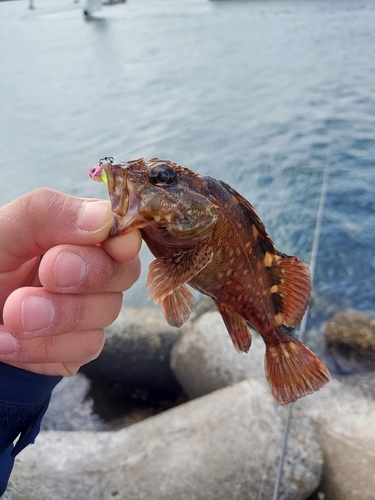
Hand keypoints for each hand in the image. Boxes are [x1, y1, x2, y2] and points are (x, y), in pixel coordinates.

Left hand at [0, 188, 140, 375]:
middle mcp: (91, 269)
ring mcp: (89, 309)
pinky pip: (87, 345)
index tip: (116, 246)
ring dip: (59, 314)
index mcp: (76, 232)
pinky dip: (44, 345)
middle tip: (48, 273)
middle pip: (125, 271)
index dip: (125, 239)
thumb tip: (103, 218)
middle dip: (91, 273)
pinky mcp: (79, 345)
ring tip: (12, 314)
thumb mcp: (2, 232)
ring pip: (108, 310)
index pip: (121, 230)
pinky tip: (8, 340)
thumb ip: (46, 214)